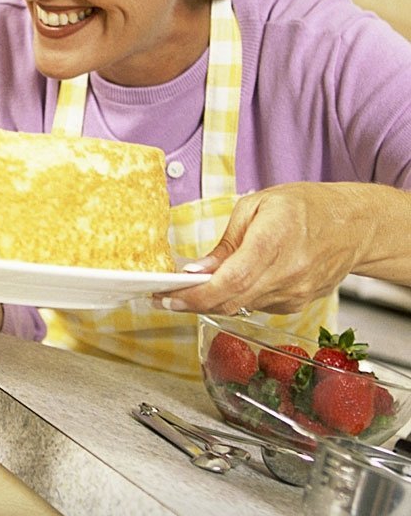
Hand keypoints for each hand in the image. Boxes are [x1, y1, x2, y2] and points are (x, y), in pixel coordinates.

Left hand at [153, 182, 368, 315]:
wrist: (354, 225)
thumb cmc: (305, 207)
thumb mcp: (256, 207)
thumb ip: (225, 244)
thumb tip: (197, 270)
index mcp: (274, 240)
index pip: (231, 280)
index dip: (196, 295)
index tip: (168, 297)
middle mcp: (287, 273)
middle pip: (231, 301)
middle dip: (191, 304)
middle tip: (162, 299)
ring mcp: (295, 293)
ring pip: (240, 308)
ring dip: (209, 303)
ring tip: (184, 292)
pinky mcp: (297, 303)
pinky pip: (256, 306)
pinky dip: (234, 299)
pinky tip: (222, 288)